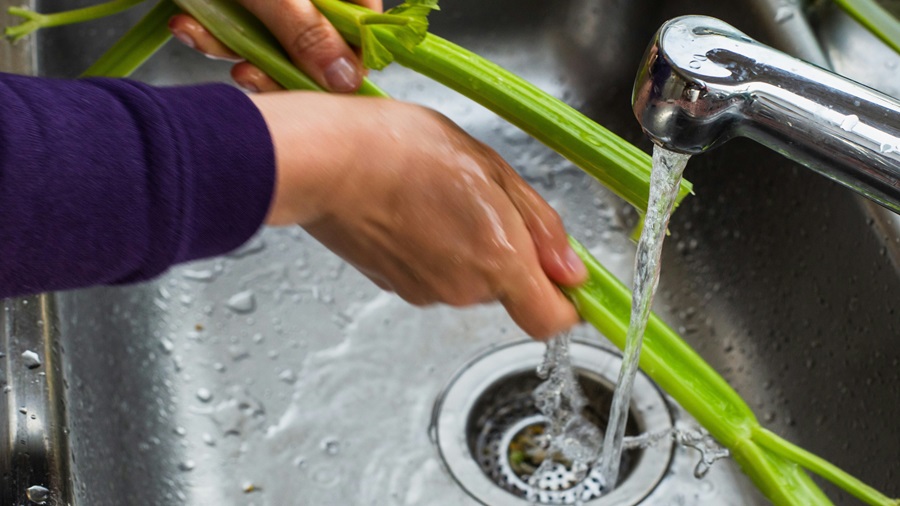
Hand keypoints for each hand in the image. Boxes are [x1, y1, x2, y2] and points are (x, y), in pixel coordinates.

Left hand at [167, 0, 381, 92]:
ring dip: (229, 47)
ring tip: (197, 33)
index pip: (358, 35)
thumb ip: (308, 33)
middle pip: (311, 48)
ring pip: (269, 43)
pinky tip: (188, 22)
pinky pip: (238, 29)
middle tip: (245, 71)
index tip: (308, 86)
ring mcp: (279, 2)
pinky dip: (211, 32)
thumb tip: (347, 81)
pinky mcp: (246, 3)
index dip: (338, 68)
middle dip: (271, 64)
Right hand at [250, 92, 586, 338]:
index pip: (552, 321)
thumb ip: (539, 226)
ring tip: (439, 197)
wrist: (325, 162)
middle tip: (482, 199)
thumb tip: (571, 271)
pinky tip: (413, 211)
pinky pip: (434, 274)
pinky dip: (433, 249)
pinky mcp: (395, 287)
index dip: (566, 304)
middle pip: (508, 289)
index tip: (567, 278)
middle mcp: (465, 288)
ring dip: (467, 246)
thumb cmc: (401, 151)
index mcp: (498, 259)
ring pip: (469, 279)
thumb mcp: (490, 168)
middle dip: (507, 251)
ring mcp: (426, 292)